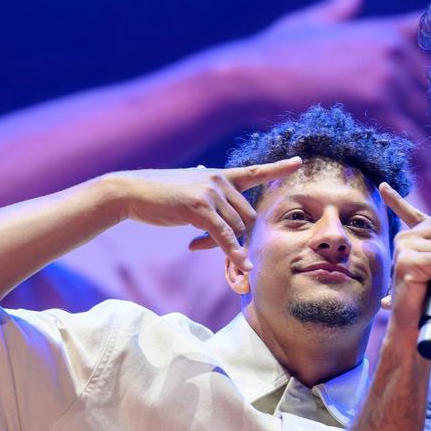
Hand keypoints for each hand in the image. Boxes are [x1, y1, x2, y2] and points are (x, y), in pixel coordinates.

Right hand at [115, 157, 302, 270]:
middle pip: (247, 217)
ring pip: (236, 229)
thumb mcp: (187, 185)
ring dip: (222, 246)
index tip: (299, 163)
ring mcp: (211, 193)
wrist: (130, 192)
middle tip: (205, 244)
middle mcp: (219, 180)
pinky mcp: (200, 209)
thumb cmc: (158, 192)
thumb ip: (204, 184)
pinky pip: (225, 236)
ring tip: (194, 243)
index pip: (254, 172)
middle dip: (235, 237)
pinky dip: (234, 253)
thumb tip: (210, 168)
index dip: (278, 168)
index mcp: (219, 175)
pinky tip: (242, 267)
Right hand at [222, 0, 430, 143]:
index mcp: (386, 31)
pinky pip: (414, 145)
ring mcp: (388, 74)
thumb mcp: (312, 22)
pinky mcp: (377, 104)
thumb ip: (340, 8)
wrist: (249, 75)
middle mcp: (395, 49)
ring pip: (430, 122)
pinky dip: (430, 173)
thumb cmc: (274, 52)